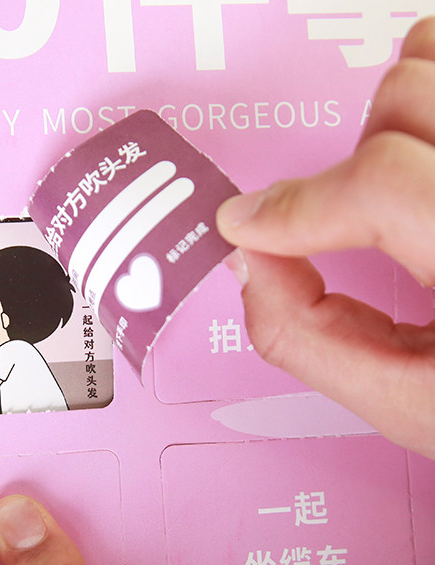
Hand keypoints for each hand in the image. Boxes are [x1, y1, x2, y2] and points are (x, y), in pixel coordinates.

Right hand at [216, 16, 434, 459]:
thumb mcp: (406, 402)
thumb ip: (307, 338)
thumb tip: (250, 263)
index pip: (382, 186)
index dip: (296, 206)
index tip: (246, 225)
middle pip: (404, 103)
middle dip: (354, 162)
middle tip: (350, 215)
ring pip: (429, 63)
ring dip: (391, 116)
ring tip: (393, 174)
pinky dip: (419, 86)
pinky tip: (417, 144)